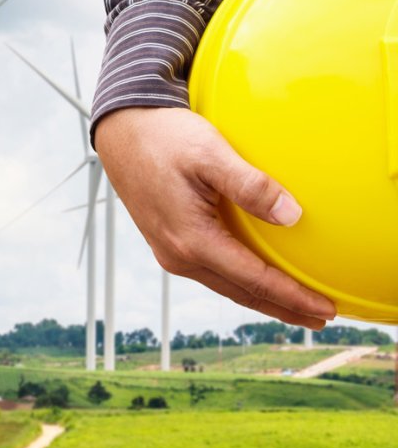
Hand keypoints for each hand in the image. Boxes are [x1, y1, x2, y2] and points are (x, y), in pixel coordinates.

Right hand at [94, 106, 335, 328]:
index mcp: (191, 239)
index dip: (293, 297)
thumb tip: (293, 216)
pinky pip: (211, 271)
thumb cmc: (163, 137)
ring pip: (224, 285)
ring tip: (293, 303)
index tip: (324, 309)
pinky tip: (253, 274)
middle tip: (319, 318)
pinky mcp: (166, 241)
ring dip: (260, 297)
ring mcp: (169, 251)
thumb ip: (251, 186)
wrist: (122, 129)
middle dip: (282, 308)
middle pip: (240, 294)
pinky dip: (239, 281)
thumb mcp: (211, 153)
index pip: (253, 280)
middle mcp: (177, 254)